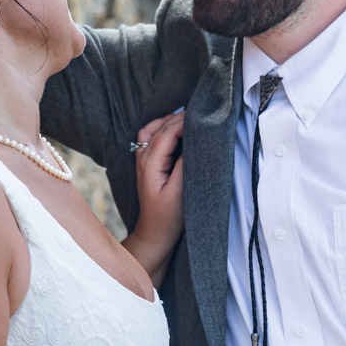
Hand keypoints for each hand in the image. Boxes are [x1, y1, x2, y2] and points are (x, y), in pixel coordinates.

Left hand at [123, 110, 185, 282]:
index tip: (203, 115)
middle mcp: (143, 158)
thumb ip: (183, 164)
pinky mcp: (147, 164)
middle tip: (201, 112)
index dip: (184, 121)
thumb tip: (191, 142)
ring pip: (152, 129)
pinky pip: (150, 138)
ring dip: (169, 120)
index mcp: (150, 163)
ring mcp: (142, 160)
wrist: (155, 233)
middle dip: (178, 117)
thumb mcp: (180, 191)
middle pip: (159, 127)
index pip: (167, 133)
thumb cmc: (169, 216)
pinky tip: (176, 129)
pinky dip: (163, 128)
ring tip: (189, 117)